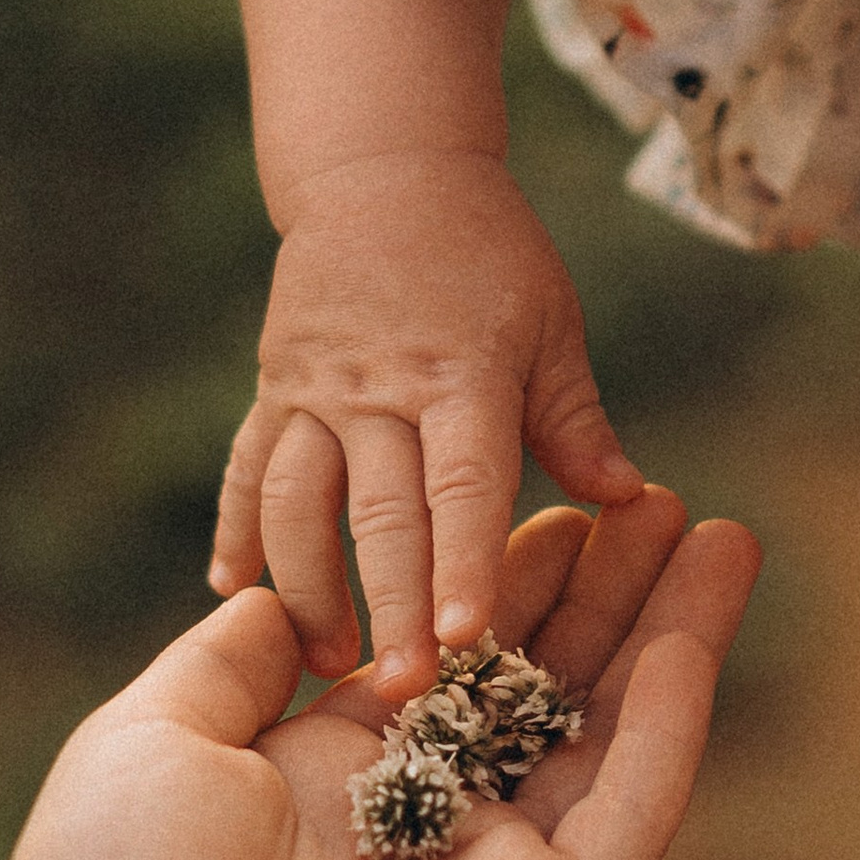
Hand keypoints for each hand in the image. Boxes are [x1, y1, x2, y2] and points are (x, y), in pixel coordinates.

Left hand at [4, 487, 756, 859]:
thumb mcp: (148, 744)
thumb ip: (229, 663)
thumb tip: (280, 597)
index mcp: (324, 789)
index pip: (437, 661)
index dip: (499, 576)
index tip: (555, 491)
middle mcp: (421, 832)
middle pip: (537, 685)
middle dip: (599, 587)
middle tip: (653, 487)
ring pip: (606, 732)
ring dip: (664, 630)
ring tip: (719, 527)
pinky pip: (630, 803)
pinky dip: (671, 710)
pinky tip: (699, 617)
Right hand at [209, 148, 642, 700]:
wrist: (386, 168)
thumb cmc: (491, 257)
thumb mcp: (551, 324)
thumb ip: (576, 420)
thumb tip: (629, 497)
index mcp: (462, 374)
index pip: (464, 485)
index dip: (463, 562)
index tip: (464, 637)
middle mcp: (379, 387)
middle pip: (379, 511)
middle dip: (388, 603)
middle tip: (399, 691)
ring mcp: (315, 388)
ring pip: (296, 500)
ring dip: (303, 585)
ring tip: (319, 662)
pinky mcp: (273, 387)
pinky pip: (247, 467)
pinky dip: (236, 530)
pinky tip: (229, 594)